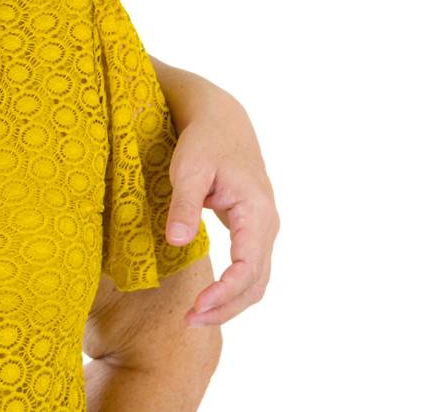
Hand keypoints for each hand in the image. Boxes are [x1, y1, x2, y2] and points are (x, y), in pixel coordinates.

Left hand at [164, 96, 278, 326]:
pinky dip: (232, 290)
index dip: (225, 293)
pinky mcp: (252, 231)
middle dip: (226, 307)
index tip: (196, 308)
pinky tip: (207, 300)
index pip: (248, 266)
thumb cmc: (204, 141)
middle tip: (189, 321)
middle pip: (255, 282)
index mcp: (256, 212)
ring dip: (230, 303)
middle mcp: (267, 225)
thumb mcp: (188, 168)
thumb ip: (184, 204)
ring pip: (255, 280)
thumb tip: (176, 242)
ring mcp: (262, 230)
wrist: (222, 120)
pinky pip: (249, 270)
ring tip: (195, 317)